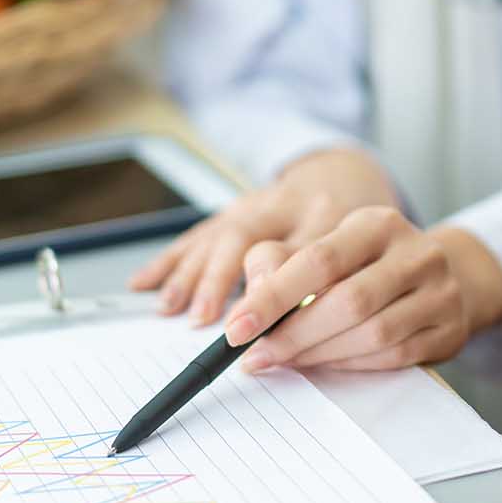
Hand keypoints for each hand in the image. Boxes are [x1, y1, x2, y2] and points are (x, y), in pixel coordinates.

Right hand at [128, 148, 398, 325]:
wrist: (341, 176)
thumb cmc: (352, 225)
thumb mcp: (359, 248)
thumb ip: (332, 280)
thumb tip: (304, 326)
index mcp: (324, 213)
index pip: (296, 250)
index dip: (274, 287)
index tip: (256, 324)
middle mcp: (283, 204)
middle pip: (244, 233)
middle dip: (219, 277)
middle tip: (203, 317)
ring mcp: (251, 204)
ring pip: (215, 233)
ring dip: (189, 271)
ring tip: (169, 306)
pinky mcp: (230, 210)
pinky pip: (196, 235)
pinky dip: (169, 260)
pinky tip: (142, 283)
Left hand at [221, 207, 501, 372]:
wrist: (441, 277)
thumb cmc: (367, 265)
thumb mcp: (326, 247)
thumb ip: (279, 264)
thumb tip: (248, 302)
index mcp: (378, 224)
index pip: (319, 259)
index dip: (273, 296)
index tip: (236, 327)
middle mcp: (417, 253)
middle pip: (348, 301)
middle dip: (294, 335)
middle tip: (256, 356)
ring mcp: (440, 292)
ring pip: (374, 334)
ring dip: (320, 354)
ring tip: (285, 360)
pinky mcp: (450, 330)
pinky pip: (394, 356)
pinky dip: (352, 365)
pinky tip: (326, 363)